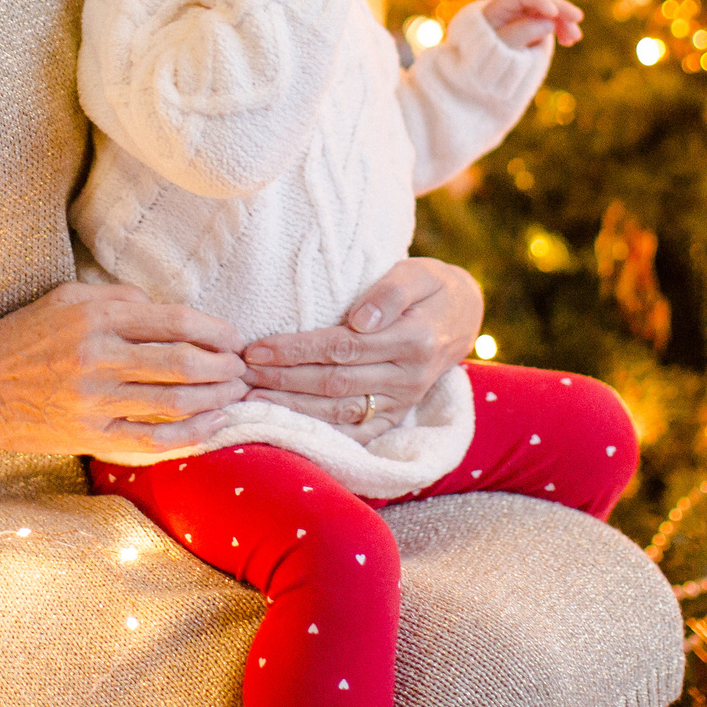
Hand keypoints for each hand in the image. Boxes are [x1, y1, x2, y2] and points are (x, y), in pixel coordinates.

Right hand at [0, 282, 250, 454]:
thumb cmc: (24, 338)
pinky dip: (189, 436)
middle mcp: (98, 355)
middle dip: (223, 367)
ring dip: (215, 400)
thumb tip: (168, 308)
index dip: (214, 330)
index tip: (234, 337)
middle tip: (243, 370)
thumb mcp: (66, 299)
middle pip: (182, 362)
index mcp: (97, 316)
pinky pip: (151, 440)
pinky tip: (212, 428)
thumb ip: (120, 298)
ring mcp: (94, 399)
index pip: (174, 320)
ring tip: (236, 396)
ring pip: (173, 401)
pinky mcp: (88, 435)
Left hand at [236, 258, 483, 442]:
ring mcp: (403, 401)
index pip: (342, 348)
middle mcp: (409, 377)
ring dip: (292, 409)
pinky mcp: (396, 415)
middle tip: (241, 374)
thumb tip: (361, 320)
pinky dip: (321, 433)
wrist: (465, 315)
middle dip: (282, 380)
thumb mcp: (419, 273)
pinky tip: (286, 427)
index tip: (256, 349)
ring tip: (251, 399)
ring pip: (340, 411)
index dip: (296, 350)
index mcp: (414, 339)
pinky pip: (356, 431)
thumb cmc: (431, 287)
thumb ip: (390, 293)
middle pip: (334, 383)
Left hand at [482, 0, 581, 48]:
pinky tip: (569, 41)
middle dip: (560, 8)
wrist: (484, 68)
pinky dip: (561, 29)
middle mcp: (513, 5)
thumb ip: (524, 33)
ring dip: (565, 20)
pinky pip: (552, 21)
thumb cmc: (487, 56)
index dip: (539, 0)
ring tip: (575, 37)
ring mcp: (525, 14)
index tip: (553, 13)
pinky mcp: (534, 23)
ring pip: (549, 10)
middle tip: (578, 18)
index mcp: (499, 6)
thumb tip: (550, 22)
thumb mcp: (503, 46)